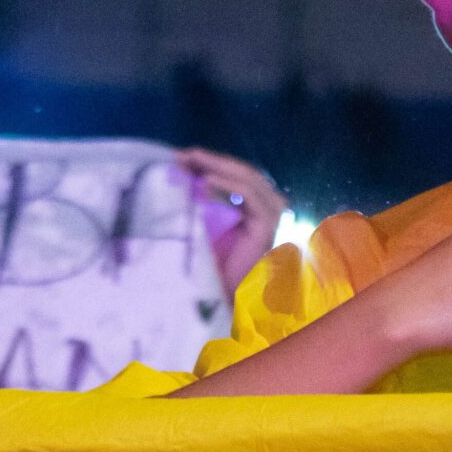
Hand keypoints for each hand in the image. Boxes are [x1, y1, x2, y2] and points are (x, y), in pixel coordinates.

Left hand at [178, 148, 289, 290]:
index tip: (182, 158)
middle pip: (243, 172)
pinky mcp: (266, 226)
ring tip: (191, 160)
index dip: (211, 163)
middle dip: (212, 160)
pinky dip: (228, 184)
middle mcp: (268, 209)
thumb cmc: (212, 265)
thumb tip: (180, 172)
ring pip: (248, 178)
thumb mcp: (203, 224)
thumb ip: (200, 201)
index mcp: (255, 207)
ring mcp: (270, 217)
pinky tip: (206, 180)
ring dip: (218, 166)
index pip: (236, 175)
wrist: (223, 297)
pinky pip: (249, 196)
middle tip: (184, 155)